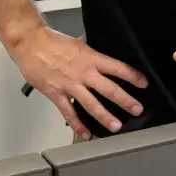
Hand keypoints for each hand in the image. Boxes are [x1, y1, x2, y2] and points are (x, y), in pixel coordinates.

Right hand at [8, 26, 147, 139]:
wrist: (30, 44)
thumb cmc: (53, 42)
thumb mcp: (79, 42)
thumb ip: (91, 50)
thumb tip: (102, 47)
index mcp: (92, 58)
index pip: (118, 68)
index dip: (133, 76)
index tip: (144, 84)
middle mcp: (84, 73)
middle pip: (109, 89)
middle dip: (125, 101)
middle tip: (137, 110)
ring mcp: (70, 85)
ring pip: (91, 104)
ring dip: (105, 117)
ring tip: (116, 126)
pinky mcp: (56, 94)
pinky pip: (69, 113)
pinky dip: (77, 125)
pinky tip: (86, 134)